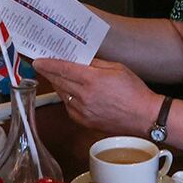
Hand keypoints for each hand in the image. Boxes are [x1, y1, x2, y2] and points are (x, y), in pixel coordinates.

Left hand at [36, 57, 159, 135]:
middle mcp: (84, 96)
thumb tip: (80, 60)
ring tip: (56, 77)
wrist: (144, 116)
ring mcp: (83, 111)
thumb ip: (95, 63)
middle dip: (49, 72)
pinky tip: (69, 93)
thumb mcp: (116, 68)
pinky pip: (69, 107)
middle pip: (59, 81)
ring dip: (57, 85)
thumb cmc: (134, 91)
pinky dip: (66, 98)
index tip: (38, 60)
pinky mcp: (85, 122)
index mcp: (91, 80)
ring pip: (62, 94)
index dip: (48, 64)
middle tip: (42, 65)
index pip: (63, 69)